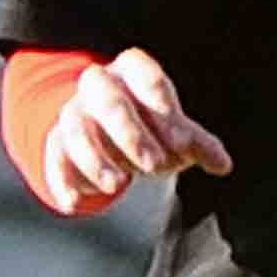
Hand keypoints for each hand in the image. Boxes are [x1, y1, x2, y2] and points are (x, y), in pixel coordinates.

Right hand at [42, 48, 233, 208]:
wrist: (104, 128)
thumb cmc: (149, 124)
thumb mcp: (175, 130)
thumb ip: (197, 144)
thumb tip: (223, 165)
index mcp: (132, 72)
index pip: (144, 75)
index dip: (161, 103)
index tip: (182, 139)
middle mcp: (99, 86)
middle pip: (109, 102)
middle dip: (131, 134)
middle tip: (155, 165)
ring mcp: (74, 112)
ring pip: (76, 129)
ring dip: (95, 159)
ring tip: (118, 185)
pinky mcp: (56, 142)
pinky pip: (54, 159)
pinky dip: (62, 182)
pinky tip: (74, 204)